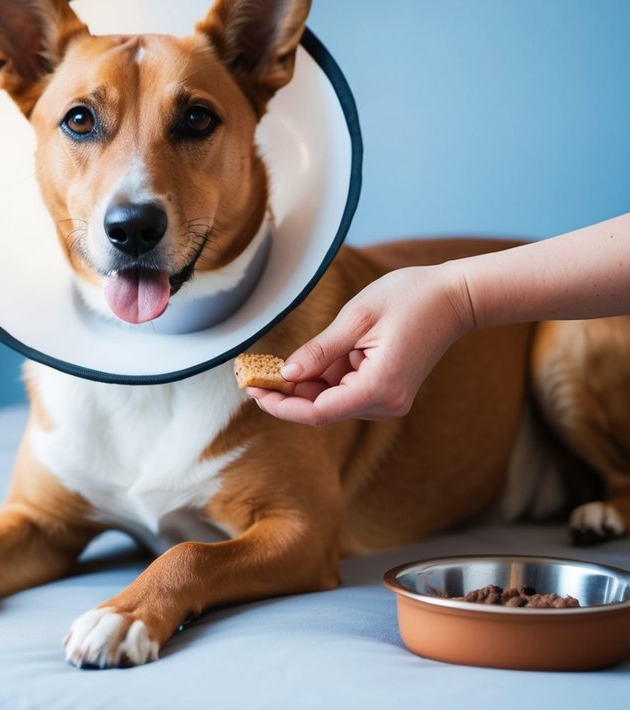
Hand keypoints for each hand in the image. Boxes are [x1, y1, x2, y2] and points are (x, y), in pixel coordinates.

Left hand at [248, 264, 472, 425]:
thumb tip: (286, 374)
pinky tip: (306, 361)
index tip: (253, 391)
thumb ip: (319, 351)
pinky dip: (323, 378)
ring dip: (303, 385)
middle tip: (252, 374)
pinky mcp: (387, 390)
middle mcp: (386, 403)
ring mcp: (389, 399)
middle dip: (287, 394)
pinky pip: (346, 390)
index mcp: (379, 388)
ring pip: (332, 401)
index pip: (318, 412)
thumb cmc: (411, 298)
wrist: (456, 297)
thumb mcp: (356, 318)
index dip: (282, 406)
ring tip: (272, 364)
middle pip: (323, 409)